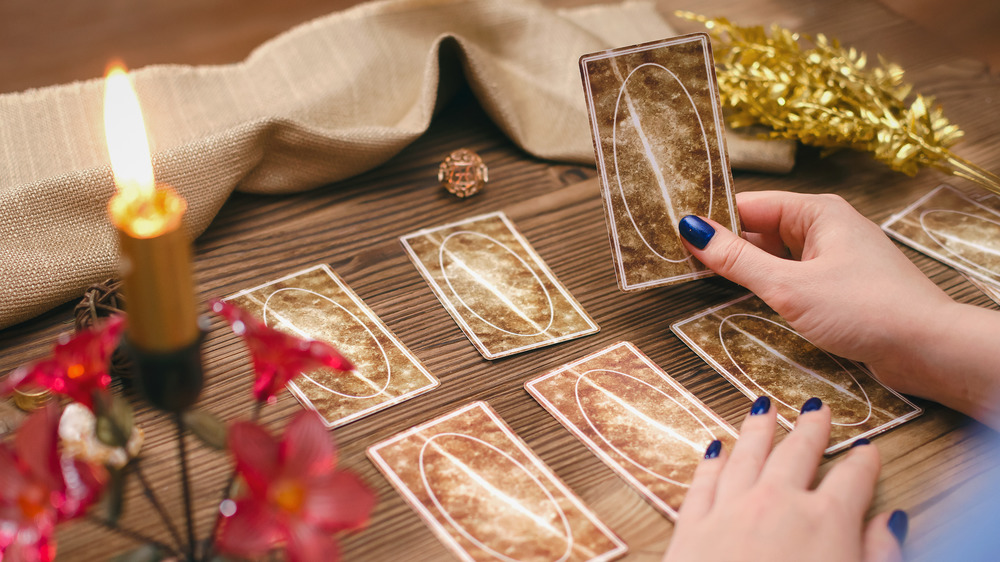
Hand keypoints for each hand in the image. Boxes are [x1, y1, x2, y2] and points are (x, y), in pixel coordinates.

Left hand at [663, 396, 905, 561]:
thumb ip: (879, 555)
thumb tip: (892, 522)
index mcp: (826, 522)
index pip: (853, 479)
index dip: (863, 463)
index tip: (867, 450)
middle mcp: (777, 504)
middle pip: (797, 453)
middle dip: (810, 429)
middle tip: (817, 409)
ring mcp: (730, 511)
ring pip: (746, 455)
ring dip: (758, 430)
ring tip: (763, 408)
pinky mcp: (692, 528)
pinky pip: (703, 482)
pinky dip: (712, 462)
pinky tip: (714, 448)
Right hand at [677, 191, 999, 424]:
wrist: (928, 349)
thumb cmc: (866, 310)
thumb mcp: (789, 286)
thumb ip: (737, 261)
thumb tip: (693, 231)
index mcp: (817, 212)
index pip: (750, 206)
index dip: (712, 220)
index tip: (676, 235)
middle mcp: (826, 228)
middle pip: (760, 230)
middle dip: (726, 247)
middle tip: (682, 263)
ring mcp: (834, 257)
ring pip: (775, 256)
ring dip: (747, 270)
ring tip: (705, 281)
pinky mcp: (839, 286)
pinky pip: (792, 276)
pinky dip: (768, 286)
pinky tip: (747, 300)